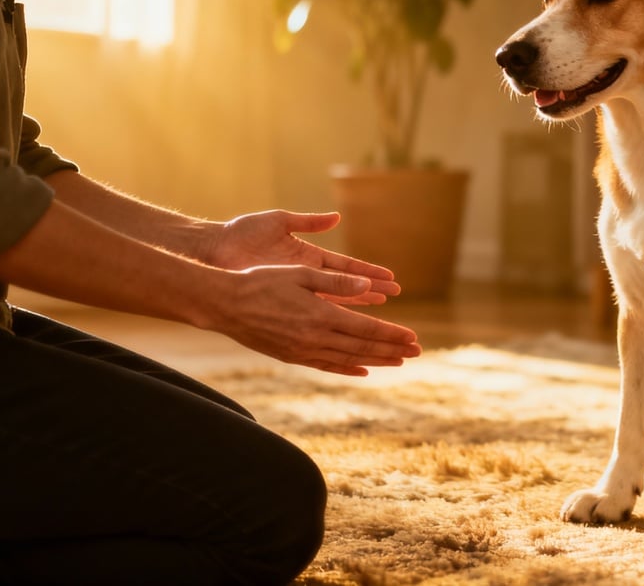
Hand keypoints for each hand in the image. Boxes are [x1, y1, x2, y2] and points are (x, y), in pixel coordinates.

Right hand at [205, 264, 420, 376]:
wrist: (225, 304)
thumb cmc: (261, 281)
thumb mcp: (300, 273)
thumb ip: (335, 282)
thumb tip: (367, 285)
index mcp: (321, 315)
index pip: (366, 329)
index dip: (392, 334)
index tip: (413, 337)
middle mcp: (314, 338)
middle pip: (363, 347)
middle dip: (393, 349)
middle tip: (418, 351)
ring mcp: (303, 350)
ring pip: (348, 359)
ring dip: (376, 360)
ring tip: (399, 361)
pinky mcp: (291, 356)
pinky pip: (326, 366)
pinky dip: (347, 369)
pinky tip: (362, 370)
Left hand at [206, 210, 396, 305]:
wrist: (213, 252)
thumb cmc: (242, 234)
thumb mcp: (278, 221)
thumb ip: (308, 221)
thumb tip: (336, 218)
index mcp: (308, 256)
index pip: (347, 267)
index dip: (369, 273)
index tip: (391, 278)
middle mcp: (305, 277)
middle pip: (347, 287)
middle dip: (372, 292)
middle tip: (396, 298)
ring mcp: (295, 292)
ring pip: (335, 303)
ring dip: (359, 309)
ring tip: (382, 313)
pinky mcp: (282, 303)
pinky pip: (313, 315)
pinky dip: (331, 321)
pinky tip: (346, 329)